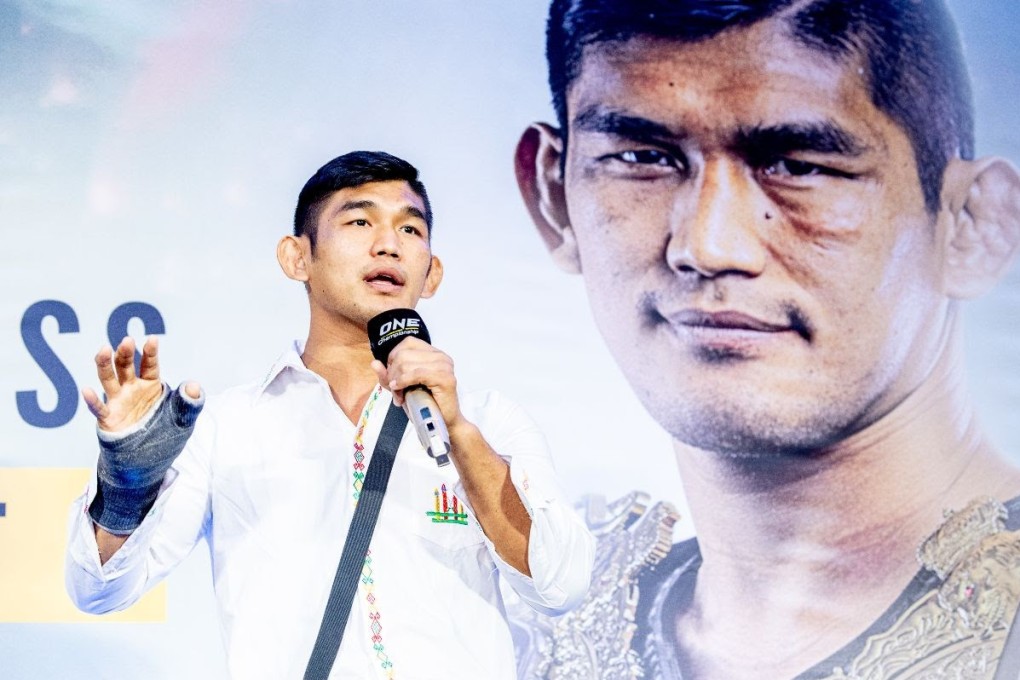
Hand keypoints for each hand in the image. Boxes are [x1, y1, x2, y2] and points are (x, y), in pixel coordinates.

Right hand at [84, 336, 205, 534]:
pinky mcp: (108, 420)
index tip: (152, 339)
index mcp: (150, 386)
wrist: (146, 462)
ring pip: (108, 380)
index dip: (150, 353)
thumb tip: (193, 386)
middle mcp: (131, 390)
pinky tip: (87, 390)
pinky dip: (92, 400)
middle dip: (125, 353)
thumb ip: (190, 403)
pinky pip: (98, 409)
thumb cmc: (163, 434)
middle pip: (125, 366)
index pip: (150, 365)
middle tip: (126, 341)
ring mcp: (118, 403)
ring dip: (104, 364)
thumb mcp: (183, 419)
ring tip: (103, 349)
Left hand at [371, 337, 462, 429]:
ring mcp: (445, 366)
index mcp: (434, 354)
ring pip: (406, 364)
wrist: (441, 423)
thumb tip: (374, 363)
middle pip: (403, 354)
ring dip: (397, 381)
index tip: (393, 376)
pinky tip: (401, 391)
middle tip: (395, 390)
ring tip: (400, 396)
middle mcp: (441, 357)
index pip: (408, 342)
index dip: (394, 357)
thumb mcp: (401, 387)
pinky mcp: (445, 378)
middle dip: (393, 373)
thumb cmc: (424, 405)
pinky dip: (404, 382)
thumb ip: (388, 375)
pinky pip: (416, 373)